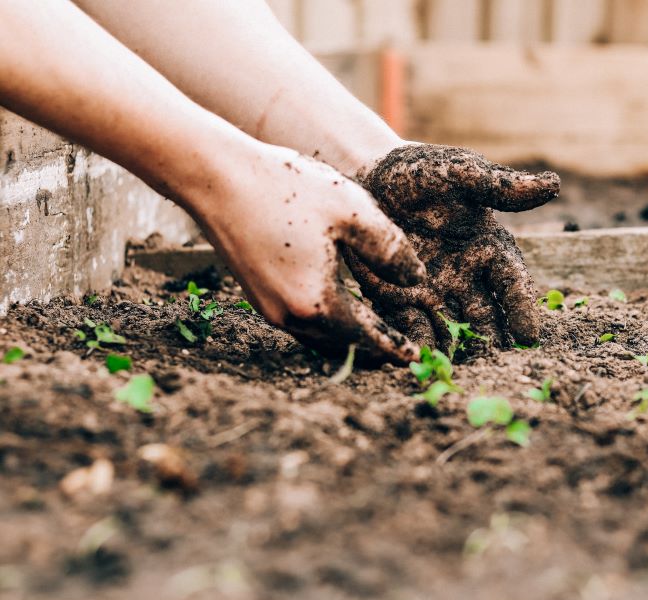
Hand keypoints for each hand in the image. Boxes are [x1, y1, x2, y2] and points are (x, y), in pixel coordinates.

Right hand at [192, 142, 425, 363]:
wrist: (216, 178)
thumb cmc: (287, 188)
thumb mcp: (352, 211)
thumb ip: (390, 249)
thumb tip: (416, 280)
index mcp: (317, 301)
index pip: (367, 336)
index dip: (394, 347)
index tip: (416, 358)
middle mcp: (290, 316)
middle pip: (342, 345)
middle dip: (373, 351)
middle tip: (400, 353)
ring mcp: (269, 308)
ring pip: (319, 338)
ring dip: (348, 341)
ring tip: (374, 337)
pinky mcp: (257, 295)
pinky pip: (301, 323)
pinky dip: (326, 326)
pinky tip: (338, 311)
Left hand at [344, 144, 559, 348]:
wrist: (369, 177)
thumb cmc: (421, 172)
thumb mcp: (460, 173)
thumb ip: (499, 186)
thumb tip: (553, 185)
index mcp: (489, 249)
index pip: (512, 284)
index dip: (522, 309)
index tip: (529, 336)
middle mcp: (466, 277)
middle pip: (486, 317)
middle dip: (492, 342)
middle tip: (498, 367)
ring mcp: (435, 292)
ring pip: (453, 329)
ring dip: (458, 351)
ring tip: (460, 373)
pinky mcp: (400, 300)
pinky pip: (412, 327)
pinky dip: (418, 345)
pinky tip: (420, 362)